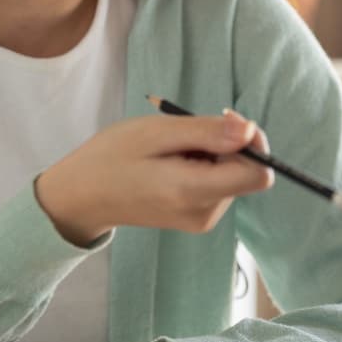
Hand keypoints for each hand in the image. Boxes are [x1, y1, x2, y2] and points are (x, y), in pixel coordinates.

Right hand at [35, 109, 271, 244]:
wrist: (82, 196)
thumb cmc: (112, 157)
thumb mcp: (157, 133)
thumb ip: (207, 132)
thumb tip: (251, 130)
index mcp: (195, 193)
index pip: (259, 174)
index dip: (252, 143)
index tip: (223, 122)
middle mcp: (206, 213)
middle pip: (247, 172)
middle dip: (226, 145)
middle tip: (183, 133)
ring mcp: (202, 220)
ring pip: (233, 176)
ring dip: (212, 154)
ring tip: (171, 151)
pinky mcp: (197, 219)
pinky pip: (219, 185)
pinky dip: (204, 167)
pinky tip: (172, 164)